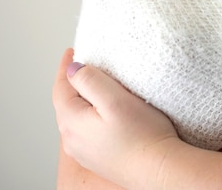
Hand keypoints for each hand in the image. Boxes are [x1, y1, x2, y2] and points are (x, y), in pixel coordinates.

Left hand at [52, 49, 179, 186]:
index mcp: (71, 123)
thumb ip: (90, 80)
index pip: (60, 88)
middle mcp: (72, 141)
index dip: (64, 67)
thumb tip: (73, 70)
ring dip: (83, 100)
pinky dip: (92, 116)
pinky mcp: (99, 159)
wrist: (160, 170)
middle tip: (85, 65)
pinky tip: (107, 114)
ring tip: (97, 86)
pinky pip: (88, 131)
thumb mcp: (115, 99)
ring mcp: (85, 152)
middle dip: (73, 83)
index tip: (71, 51)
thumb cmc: (142, 136)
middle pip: (67, 103)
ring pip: (77, 118)